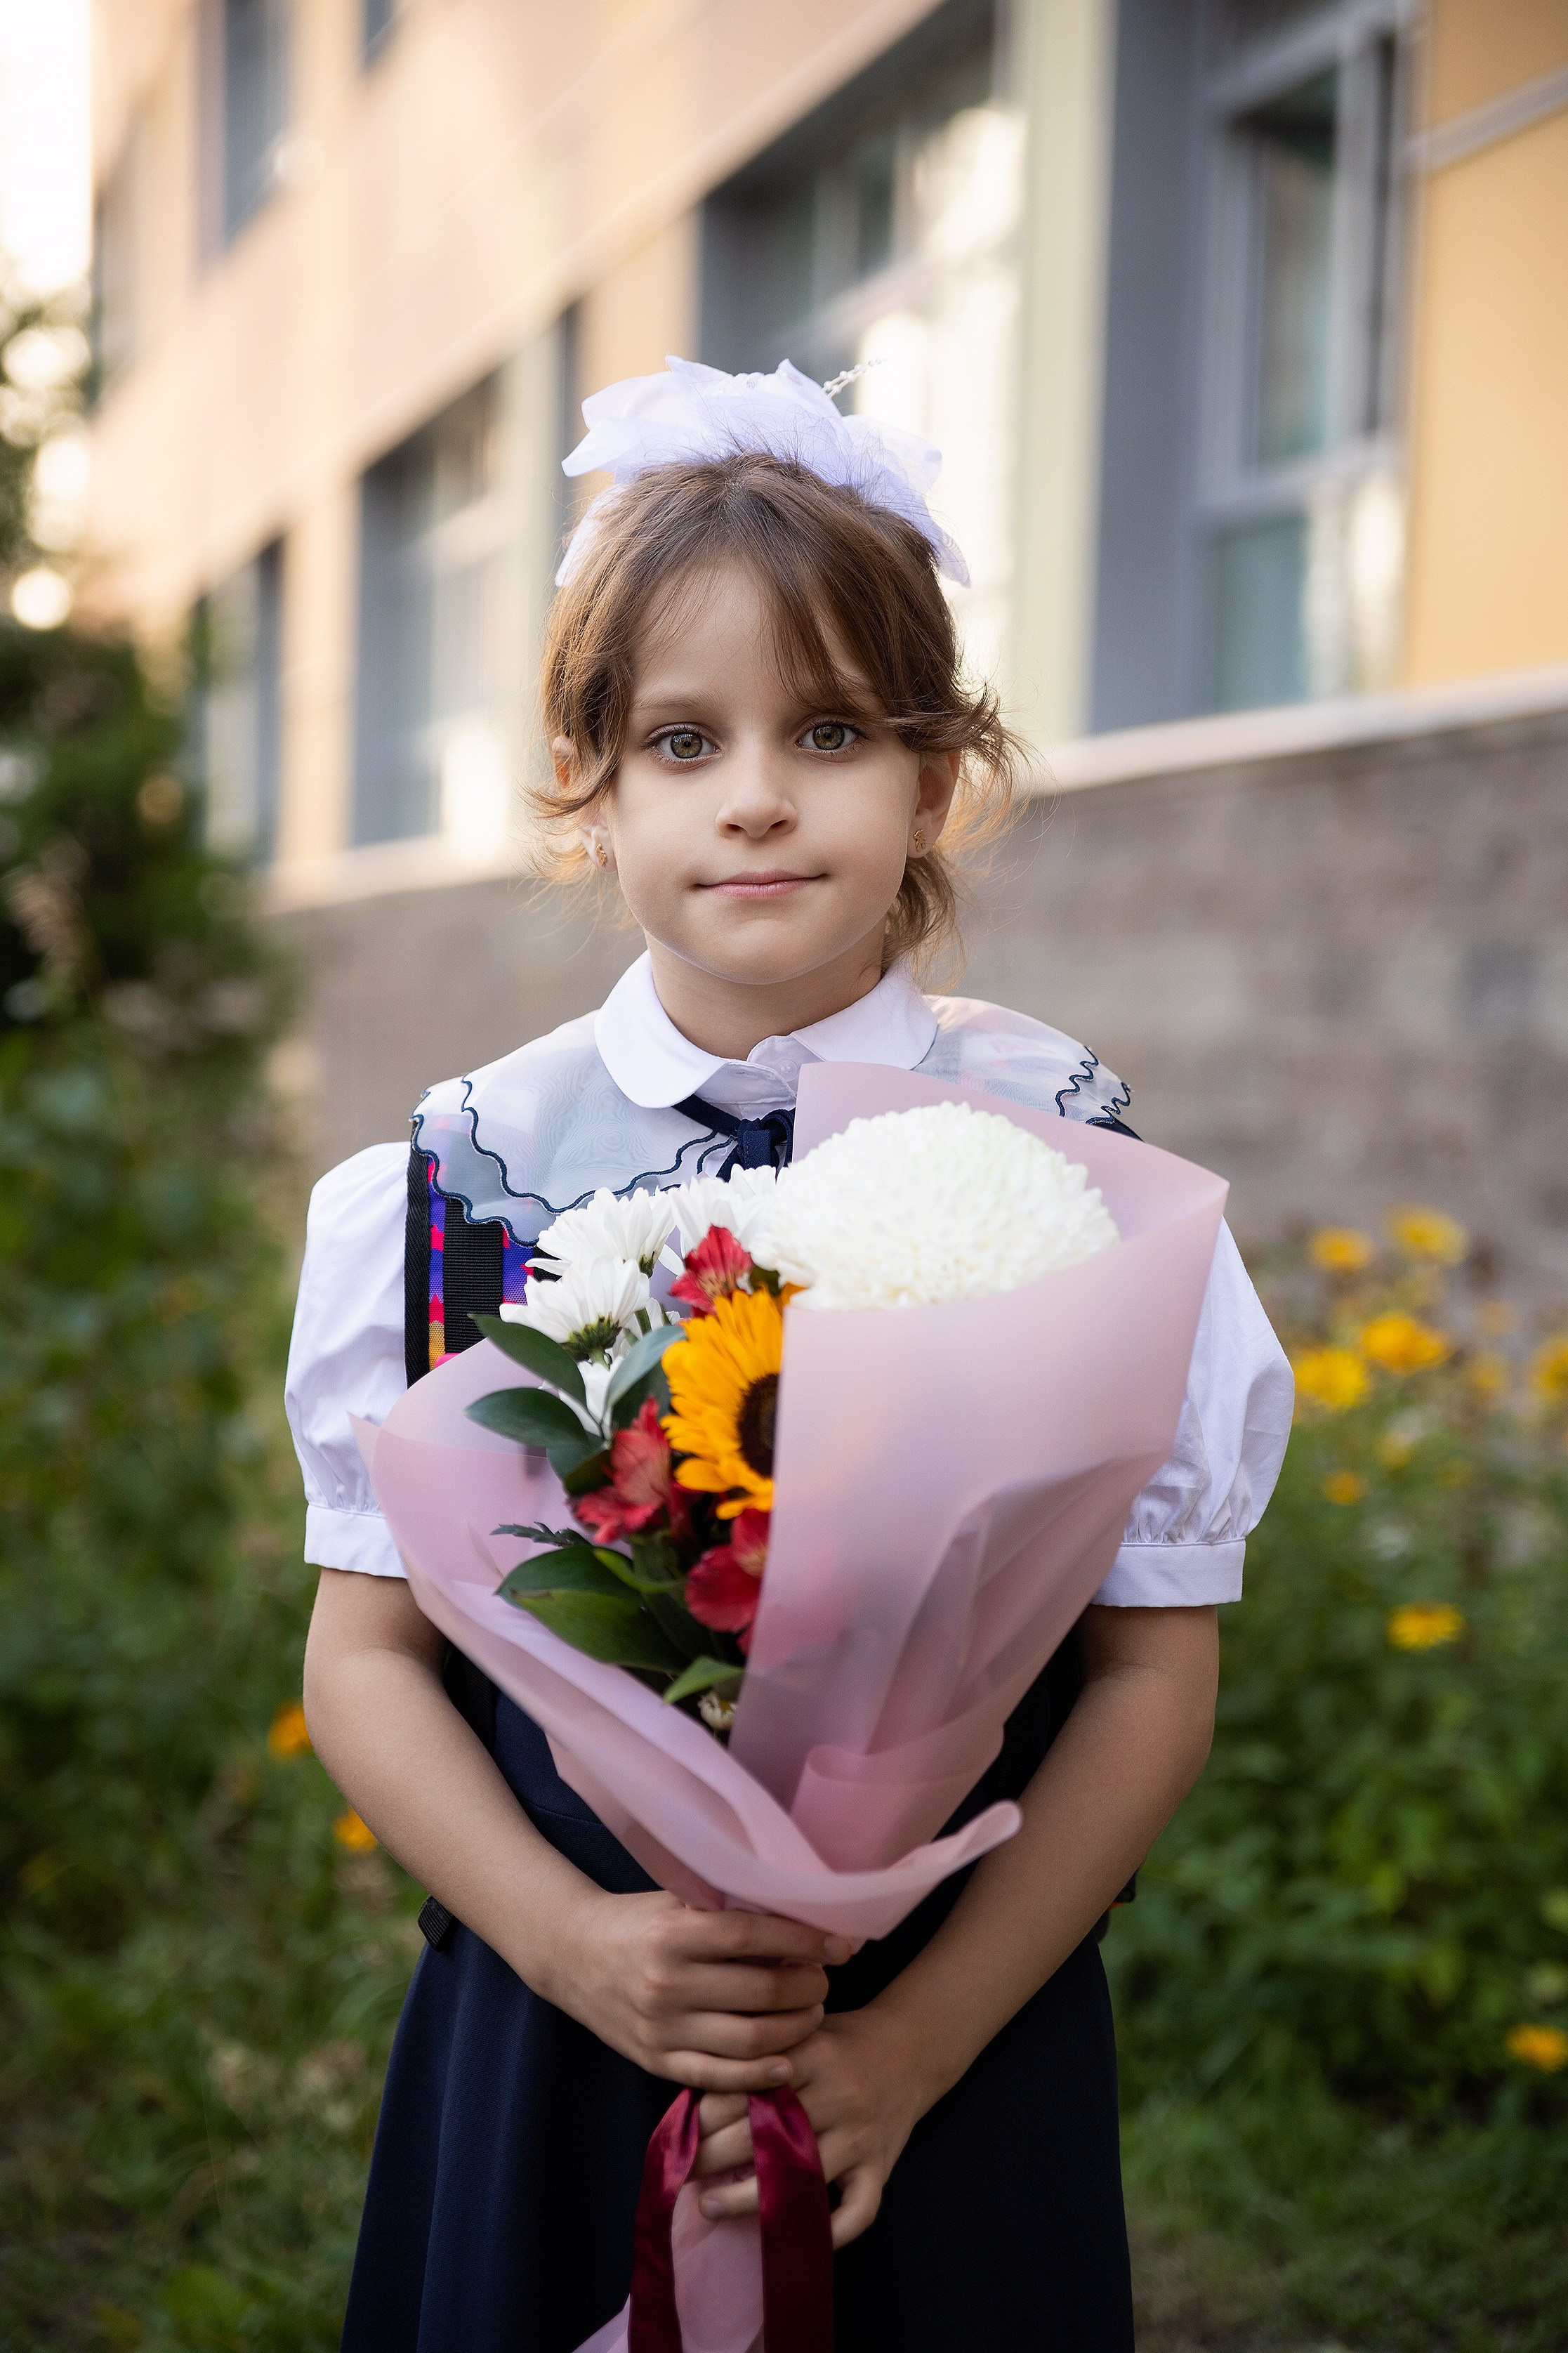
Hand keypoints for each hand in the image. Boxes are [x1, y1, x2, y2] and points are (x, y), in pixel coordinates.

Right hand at [550, 1888, 848, 2091]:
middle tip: (826, 1980)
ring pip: (748, 2040)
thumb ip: (727, 1906)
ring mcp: (661, 2027)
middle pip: (760, 1993)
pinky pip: (718, 2076)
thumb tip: (800, 1907)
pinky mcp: (656, 2060)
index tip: (842, 1945)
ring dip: (795, 2029)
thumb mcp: (676, 1899)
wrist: (571, 1954)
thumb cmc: (638, 1920)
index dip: (805, 1942)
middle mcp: (666, 1982)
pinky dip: (760, 2075)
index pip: (754, 1937)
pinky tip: (788, 2063)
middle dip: (809, 1988)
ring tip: (813, 2013)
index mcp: (673, 1933)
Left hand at [691, 2006, 924, 2246]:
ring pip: (802, 2176)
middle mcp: (840, 2094)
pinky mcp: (881, 2166)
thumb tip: (696, 2100)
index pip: (752, 2086)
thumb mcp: (801, 2033)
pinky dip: (828, 2231)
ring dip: (750, 2197)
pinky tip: (789, 2235)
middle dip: (715, 2155)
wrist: (911, 2047)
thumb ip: (758, 2060)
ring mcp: (862, 2135)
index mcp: (815, 2053)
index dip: (711, 2112)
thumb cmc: (839, 2043)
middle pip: (768, 2133)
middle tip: (681, 2171)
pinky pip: (858, 2211)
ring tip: (709, 2205)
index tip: (681, 2130)